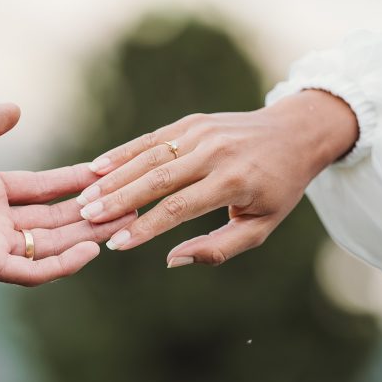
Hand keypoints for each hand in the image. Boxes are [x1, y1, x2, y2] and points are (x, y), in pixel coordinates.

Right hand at [76, 91, 357, 267]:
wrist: (295, 134)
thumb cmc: (278, 189)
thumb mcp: (260, 227)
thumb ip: (218, 248)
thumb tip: (172, 260)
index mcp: (235, 182)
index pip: (179, 208)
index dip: (146, 228)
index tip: (118, 244)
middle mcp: (216, 152)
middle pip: (158, 179)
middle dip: (119, 200)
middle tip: (87, 218)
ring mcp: (203, 132)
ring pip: (150, 157)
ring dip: (115, 178)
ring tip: (86, 198)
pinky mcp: (194, 121)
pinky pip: (154, 138)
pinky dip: (125, 152)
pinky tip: (98, 167)